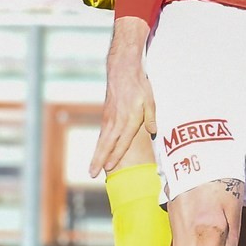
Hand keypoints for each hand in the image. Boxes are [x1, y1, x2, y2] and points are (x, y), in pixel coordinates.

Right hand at [89, 40, 153, 177]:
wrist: (122, 71)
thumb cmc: (139, 86)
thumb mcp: (150, 100)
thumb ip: (151, 118)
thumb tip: (154, 132)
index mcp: (129, 118)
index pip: (122, 141)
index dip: (116, 155)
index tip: (109, 167)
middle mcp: (116, 121)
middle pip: (106, 144)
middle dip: (99, 160)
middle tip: (91, 174)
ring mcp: (109, 118)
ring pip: (102, 140)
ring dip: (96, 155)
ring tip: (91, 169)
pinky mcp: (106, 116)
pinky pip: (102, 134)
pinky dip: (99, 145)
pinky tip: (98, 153)